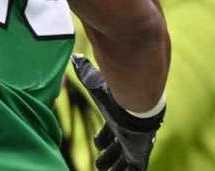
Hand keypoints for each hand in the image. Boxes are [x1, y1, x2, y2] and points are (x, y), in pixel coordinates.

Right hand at [71, 55, 163, 170]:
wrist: (136, 104)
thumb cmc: (114, 94)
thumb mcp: (94, 83)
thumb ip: (85, 71)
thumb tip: (75, 56)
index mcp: (117, 120)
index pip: (109, 133)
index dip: (102, 140)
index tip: (97, 144)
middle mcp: (126, 134)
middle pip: (116, 149)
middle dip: (108, 157)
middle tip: (100, 164)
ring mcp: (133, 146)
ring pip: (123, 161)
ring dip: (114, 168)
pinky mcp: (140, 154)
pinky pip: (134, 169)